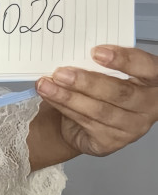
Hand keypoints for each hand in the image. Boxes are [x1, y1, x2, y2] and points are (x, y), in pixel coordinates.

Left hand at [35, 45, 157, 157]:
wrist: (85, 121)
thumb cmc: (100, 88)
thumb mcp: (106, 71)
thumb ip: (101, 62)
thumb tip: (74, 51)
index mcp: (152, 81)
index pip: (147, 68)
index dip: (124, 60)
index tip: (96, 52)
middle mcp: (148, 107)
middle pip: (121, 93)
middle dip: (88, 82)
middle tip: (61, 73)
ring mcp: (132, 128)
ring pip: (99, 110)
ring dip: (68, 96)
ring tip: (46, 84)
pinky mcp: (112, 143)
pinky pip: (85, 122)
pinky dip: (64, 107)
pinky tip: (50, 97)